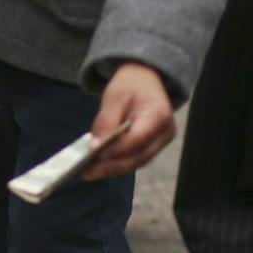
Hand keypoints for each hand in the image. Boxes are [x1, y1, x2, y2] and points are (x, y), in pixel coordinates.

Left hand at [84, 63, 176, 180]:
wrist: (146, 79)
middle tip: (87, 172)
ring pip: (136, 163)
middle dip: (112, 167)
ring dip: (113, 169)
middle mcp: (165, 133)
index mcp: (160, 115)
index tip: (94, 154)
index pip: (137, 139)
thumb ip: (106, 121)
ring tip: (89, 172)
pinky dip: (117, 164)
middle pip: (138, 157)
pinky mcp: (153, 148)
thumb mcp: (115, 96)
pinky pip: (135, 160)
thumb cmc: (131, 84)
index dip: (115, 150)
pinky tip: (99, 167)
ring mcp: (161, 142)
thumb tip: (95, 146)